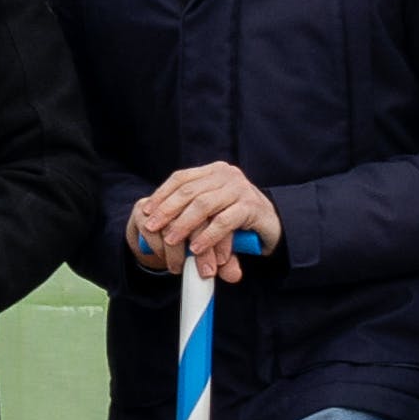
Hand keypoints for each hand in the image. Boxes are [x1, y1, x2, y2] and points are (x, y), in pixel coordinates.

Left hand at [126, 165, 277, 273]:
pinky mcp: (251, 207)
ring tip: (171, 240)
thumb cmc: (235, 219)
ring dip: (184, 225)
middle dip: (167, 210)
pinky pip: (223, 221)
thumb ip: (188, 210)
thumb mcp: (211, 210)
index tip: (146, 211)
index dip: (161, 195)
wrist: (272, 225)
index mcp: (214, 171)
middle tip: (152, 227)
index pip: (181, 178)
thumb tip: (149, 221)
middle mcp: (227, 175)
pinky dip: (207, 236)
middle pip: (189, 191)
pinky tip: (196, 248)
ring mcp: (240, 189)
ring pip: (204, 205)